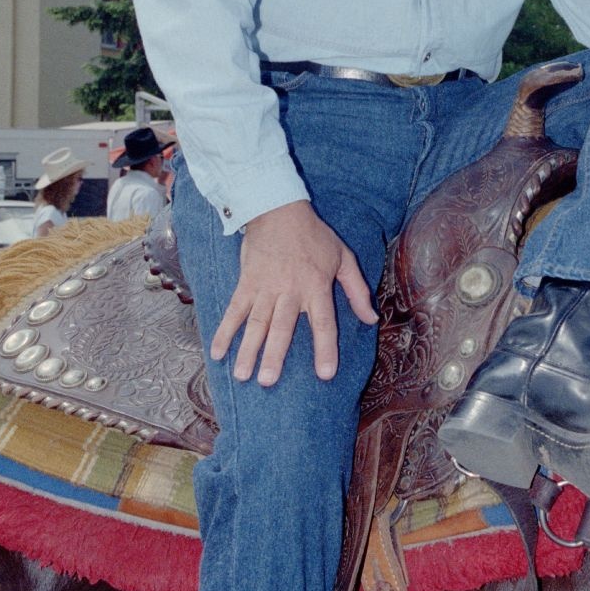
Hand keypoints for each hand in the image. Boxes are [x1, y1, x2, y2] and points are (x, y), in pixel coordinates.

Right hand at [210, 200, 377, 384]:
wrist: (279, 209)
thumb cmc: (315, 236)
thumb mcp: (344, 258)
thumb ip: (358, 290)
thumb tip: (372, 319)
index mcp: (317, 286)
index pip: (323, 322)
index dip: (325, 348)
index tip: (325, 374)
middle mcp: (290, 291)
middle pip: (282, 327)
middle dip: (274, 355)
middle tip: (267, 381)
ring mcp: (266, 288)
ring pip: (256, 323)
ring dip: (248, 349)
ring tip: (243, 375)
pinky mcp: (246, 283)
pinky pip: (234, 310)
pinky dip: (225, 331)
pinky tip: (217, 353)